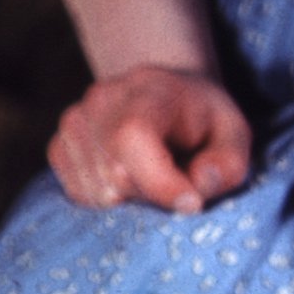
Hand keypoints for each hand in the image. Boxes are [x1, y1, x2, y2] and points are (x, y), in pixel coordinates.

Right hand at [48, 64, 252, 211]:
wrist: (166, 95)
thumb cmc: (204, 122)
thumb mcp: (234, 136)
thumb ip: (226, 164)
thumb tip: (198, 188)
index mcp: (148, 90)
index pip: (132, 138)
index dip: (160, 183)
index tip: (192, 203)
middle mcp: (102, 100)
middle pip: (116, 176)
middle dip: (154, 195)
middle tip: (178, 182)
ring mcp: (74, 122)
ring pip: (96, 192)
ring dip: (131, 200)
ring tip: (153, 175)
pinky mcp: (59, 146)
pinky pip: (79, 195)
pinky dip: (108, 199)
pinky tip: (129, 178)